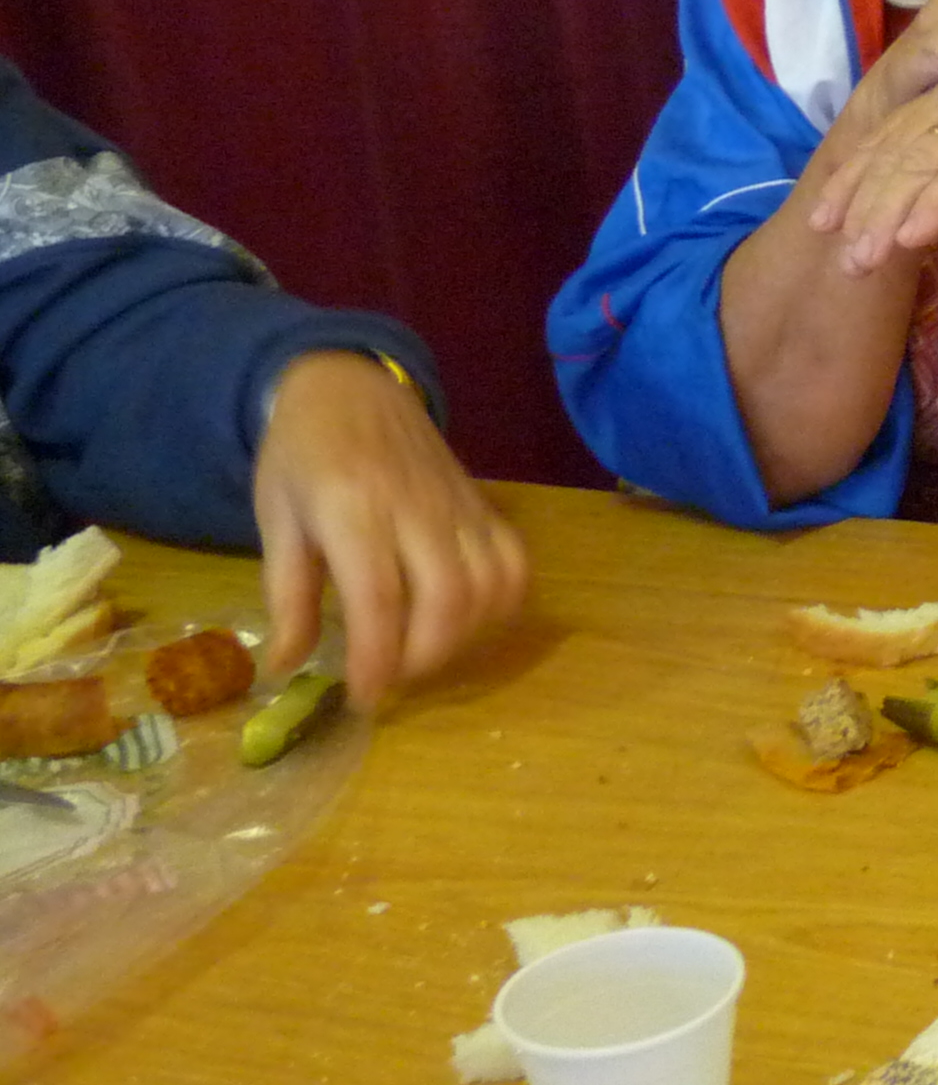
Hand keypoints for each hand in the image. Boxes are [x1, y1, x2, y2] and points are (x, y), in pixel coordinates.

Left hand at [250, 356, 528, 710]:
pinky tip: (466, 621)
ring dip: (462, 639)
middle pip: (446, 598)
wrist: (350, 388)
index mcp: (351, 508)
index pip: (378, 597)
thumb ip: (286, 596)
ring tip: (422, 653)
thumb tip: (285, 669)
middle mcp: (415, 507)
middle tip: (391, 678)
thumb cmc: (301, 456)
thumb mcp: (275, 520)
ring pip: (488, 587)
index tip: (363, 697)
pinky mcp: (486, 508)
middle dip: (423, 657)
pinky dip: (501, 606)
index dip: (376, 659)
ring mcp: (459, 506)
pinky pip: (514, 565)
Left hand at [805, 73, 937, 272]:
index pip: (890, 144)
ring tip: (863, 262)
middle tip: (842, 258)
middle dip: (862, 211)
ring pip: (919, 171)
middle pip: (894, 161)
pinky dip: (935, 205)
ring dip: (887, 218)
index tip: (827, 220)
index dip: (856, 182)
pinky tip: (913, 237)